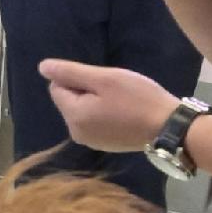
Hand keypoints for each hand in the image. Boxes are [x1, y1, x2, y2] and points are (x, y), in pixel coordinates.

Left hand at [39, 59, 177, 154]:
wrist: (169, 128)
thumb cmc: (137, 99)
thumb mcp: (105, 79)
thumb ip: (71, 72)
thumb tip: (42, 67)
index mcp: (73, 117)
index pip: (57, 87)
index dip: (78, 78)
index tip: (103, 81)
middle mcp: (76, 133)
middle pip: (70, 100)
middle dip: (88, 90)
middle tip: (115, 90)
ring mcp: (91, 142)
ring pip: (84, 110)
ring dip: (97, 101)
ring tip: (122, 101)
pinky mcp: (105, 145)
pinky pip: (96, 121)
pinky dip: (106, 113)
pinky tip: (125, 112)